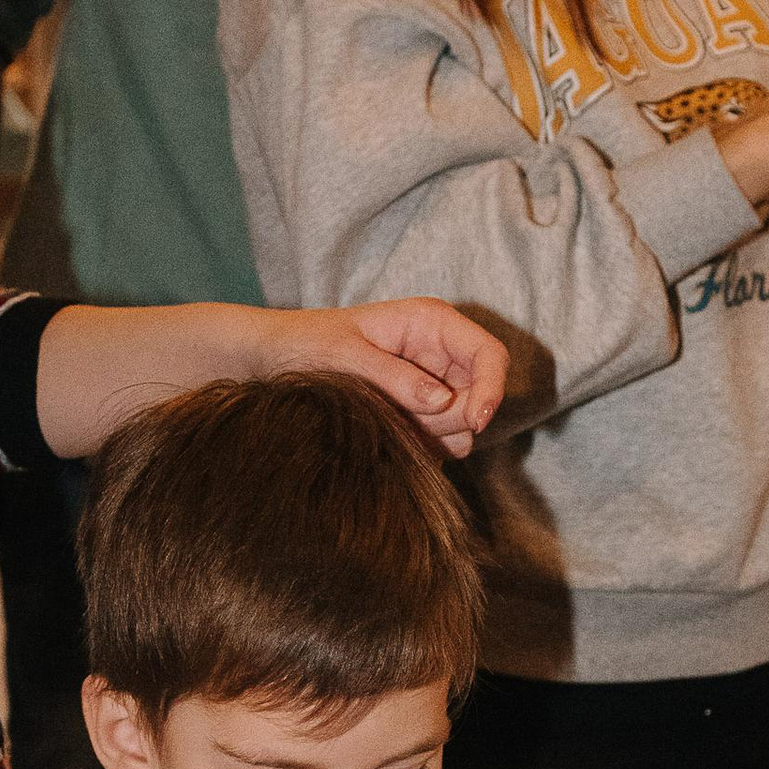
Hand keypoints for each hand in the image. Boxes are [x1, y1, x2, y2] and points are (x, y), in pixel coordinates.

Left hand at [257, 301, 506, 456]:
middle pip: (480, 395)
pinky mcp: (420, 411)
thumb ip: (394, 377)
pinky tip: (385, 434)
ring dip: (431, 434)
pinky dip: (421, 446)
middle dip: (450, 418)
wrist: (276, 358)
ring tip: (383, 419)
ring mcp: (432, 383)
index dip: (492, 389)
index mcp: (431, 322)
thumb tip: (442, 401)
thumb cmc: (306, 344)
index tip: (475, 422)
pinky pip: (441, 440)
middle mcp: (439, 352)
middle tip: (399, 418)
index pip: (490, 354)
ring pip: (462, 424)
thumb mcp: (346, 356)